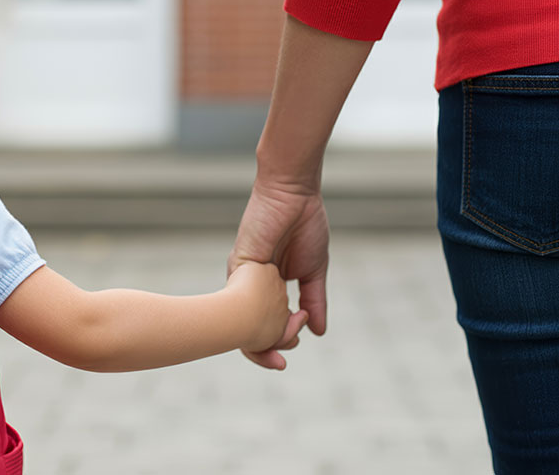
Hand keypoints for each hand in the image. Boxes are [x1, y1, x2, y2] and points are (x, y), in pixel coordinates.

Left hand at [228, 177, 329, 368]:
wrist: (295, 194)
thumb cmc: (304, 225)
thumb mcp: (314, 271)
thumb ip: (314, 302)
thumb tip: (318, 333)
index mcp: (267, 288)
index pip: (263, 325)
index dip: (272, 346)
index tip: (285, 361)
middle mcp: (250, 285)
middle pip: (246, 327)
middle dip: (259, 352)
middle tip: (278, 364)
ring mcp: (242, 276)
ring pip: (241, 318)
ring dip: (262, 337)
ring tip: (281, 344)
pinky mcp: (240, 263)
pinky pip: (243, 297)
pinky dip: (261, 314)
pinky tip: (276, 321)